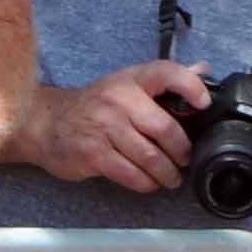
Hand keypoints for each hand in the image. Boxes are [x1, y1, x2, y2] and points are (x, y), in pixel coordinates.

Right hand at [28, 60, 206, 194]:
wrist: (47, 123)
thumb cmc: (94, 105)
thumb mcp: (126, 84)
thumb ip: (164, 80)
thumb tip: (202, 69)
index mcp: (131, 80)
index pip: (166, 72)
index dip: (190, 86)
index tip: (204, 103)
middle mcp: (118, 100)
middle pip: (165, 129)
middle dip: (182, 152)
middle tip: (185, 160)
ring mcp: (104, 127)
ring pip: (151, 157)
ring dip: (167, 173)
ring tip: (171, 177)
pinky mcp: (94, 153)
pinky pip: (131, 174)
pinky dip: (146, 182)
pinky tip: (149, 181)